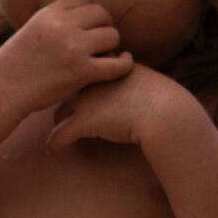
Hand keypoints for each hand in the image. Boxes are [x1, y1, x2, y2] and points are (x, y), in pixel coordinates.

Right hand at [0, 0, 132, 114]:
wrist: (3, 88)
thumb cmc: (18, 62)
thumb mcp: (33, 28)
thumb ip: (56, 19)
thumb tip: (84, 11)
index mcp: (49, 14)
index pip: (83, 1)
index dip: (89, 14)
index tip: (87, 28)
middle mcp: (61, 26)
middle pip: (102, 14)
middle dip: (104, 27)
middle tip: (100, 43)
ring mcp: (72, 48)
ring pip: (112, 36)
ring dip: (112, 46)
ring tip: (102, 56)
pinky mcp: (81, 72)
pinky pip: (117, 64)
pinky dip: (124, 64)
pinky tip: (123, 63)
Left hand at [48, 65, 190, 149]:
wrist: (164, 111)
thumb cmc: (162, 99)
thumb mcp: (147, 80)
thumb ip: (134, 78)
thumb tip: (136, 82)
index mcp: (105, 67)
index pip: (82, 68)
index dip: (74, 78)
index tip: (70, 86)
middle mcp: (92, 80)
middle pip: (66, 87)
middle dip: (61, 96)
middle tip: (59, 106)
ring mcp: (86, 101)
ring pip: (60, 111)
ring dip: (57, 119)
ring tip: (56, 126)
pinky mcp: (84, 122)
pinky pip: (61, 134)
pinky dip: (56, 143)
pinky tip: (53, 149)